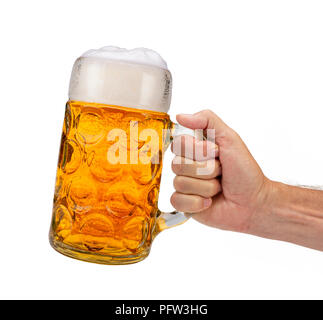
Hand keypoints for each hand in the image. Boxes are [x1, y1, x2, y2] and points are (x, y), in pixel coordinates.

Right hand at [170, 109, 272, 233]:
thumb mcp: (230, 138)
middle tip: (221, 172)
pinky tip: (209, 202)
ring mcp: (185, 185)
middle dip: (206, 170)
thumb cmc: (244, 171)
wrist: (253, 201)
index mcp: (195, 150)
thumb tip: (181, 116)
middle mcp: (187, 166)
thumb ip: (207, 121)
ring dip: (206, 187)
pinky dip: (197, 202)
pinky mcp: (185, 204)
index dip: (197, 150)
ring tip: (219, 188)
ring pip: (180, 183)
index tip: (216, 152)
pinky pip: (177, 200)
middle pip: (177, 164)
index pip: (178, 144)